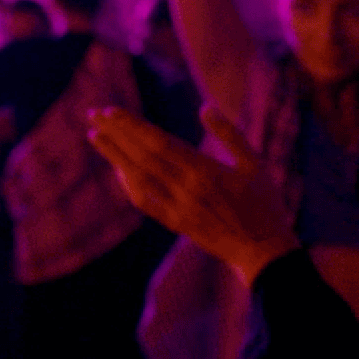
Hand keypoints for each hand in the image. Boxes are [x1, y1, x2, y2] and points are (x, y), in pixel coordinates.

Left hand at [87, 105, 298, 286]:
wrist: (264, 252)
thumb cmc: (264, 204)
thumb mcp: (255, 164)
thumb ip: (230, 134)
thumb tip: (205, 106)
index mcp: (206, 170)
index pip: (158, 142)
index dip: (132, 125)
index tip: (110, 110)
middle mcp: (187, 188)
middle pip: (142, 155)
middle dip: (116, 133)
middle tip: (93, 114)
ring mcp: (178, 207)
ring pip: (138, 177)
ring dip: (114, 155)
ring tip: (95, 136)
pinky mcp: (175, 223)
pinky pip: (144, 201)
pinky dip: (128, 184)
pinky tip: (117, 169)